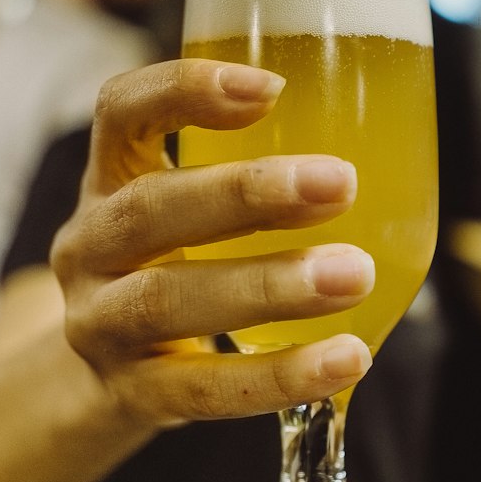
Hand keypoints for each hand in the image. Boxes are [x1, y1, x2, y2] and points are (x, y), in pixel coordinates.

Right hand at [50, 58, 374, 434]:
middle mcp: (89, 244)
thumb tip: (391, 142)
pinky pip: (204, 389)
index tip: (272, 87)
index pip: (122, 111)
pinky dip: (279, 376)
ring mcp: (99, 323)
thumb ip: (251, 174)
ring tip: (354, 274)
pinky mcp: (131, 394)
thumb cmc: (174, 265)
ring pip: (167, 300)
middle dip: (246, 194)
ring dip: (267, 285)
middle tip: (340, 183)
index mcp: (110, 177)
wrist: (99, 378)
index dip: (185, 90)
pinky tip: (345, 358)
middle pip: (148, 209)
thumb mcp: (184, 206)